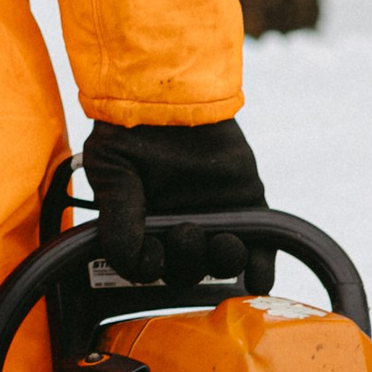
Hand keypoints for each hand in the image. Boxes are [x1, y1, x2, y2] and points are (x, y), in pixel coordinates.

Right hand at [78, 119, 272, 293]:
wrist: (168, 94)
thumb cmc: (128, 131)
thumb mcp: (111, 170)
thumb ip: (116, 216)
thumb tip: (126, 261)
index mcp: (143, 229)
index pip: (147, 269)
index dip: (150, 268)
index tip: (150, 253)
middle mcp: (178, 233)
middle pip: (187, 272)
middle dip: (187, 261)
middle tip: (185, 232)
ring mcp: (215, 223)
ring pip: (221, 264)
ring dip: (222, 262)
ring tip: (222, 243)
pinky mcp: (246, 208)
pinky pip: (259, 251)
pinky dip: (261, 268)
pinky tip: (258, 276)